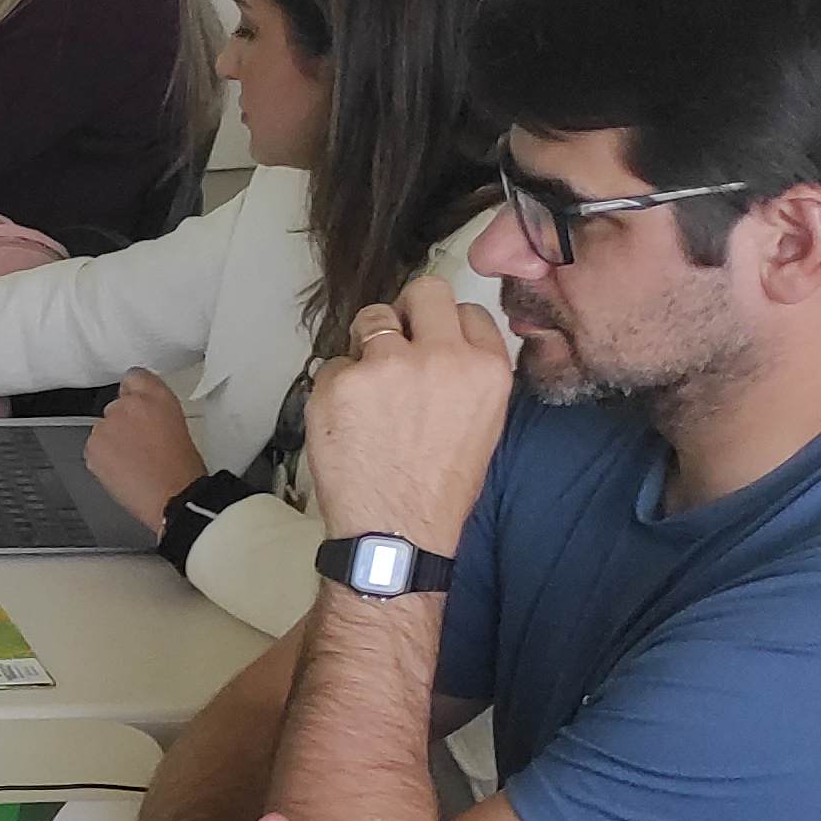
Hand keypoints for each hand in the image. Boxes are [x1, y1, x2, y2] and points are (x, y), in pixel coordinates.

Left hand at [84, 369, 201, 532]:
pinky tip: (123, 470)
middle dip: (122, 423)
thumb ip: (154, 412)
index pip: (134, 376)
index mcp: (157, 396)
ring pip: (102, 428)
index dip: (133, 393)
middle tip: (139, 444)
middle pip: (115, 406)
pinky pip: (93, 448)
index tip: (133, 401)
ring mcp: (108, 424)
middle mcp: (130, 404)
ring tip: (133, 462)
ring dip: (111, 441)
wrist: (174, 496)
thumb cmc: (182, 469)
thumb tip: (141, 417)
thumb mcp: (178, 426)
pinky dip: (102, 458)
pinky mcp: (93, 445)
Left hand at [298, 296, 511, 556]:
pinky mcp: (341, 381)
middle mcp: (442, 357)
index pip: (468, 310)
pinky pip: (334, 363)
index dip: (444, 326)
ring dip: (367, 344)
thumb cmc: (440, 482)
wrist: (397, 529)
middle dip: (407, 312)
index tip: (431, 347)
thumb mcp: (484, 419)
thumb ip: (468, 370)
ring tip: (370, 389)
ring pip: (371, 318)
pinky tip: (347, 421)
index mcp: (487, 368)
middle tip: (394, 344)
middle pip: (424, 291)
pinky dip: (336, 387)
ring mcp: (388, 365)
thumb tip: (440, 338)